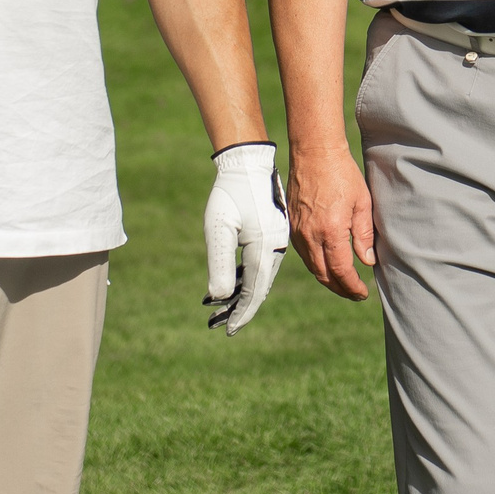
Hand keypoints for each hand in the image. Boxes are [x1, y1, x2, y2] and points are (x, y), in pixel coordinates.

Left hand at [203, 141, 290, 334]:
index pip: (254, 290)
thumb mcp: (219, 228)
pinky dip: (246, 277)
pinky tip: (232, 283)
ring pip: (261, 276)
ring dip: (242, 294)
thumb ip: (221, 262)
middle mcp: (276, 247)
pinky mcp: (272, 234)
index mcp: (265, 247)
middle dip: (240, 308)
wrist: (248, 163)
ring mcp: (276, 240)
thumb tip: (221, 296)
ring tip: (220, 309)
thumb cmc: (230, 193)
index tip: (228, 330)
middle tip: (219, 325)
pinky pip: (261, 263)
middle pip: (259, 287)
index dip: (241, 313)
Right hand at [286, 142, 375, 300]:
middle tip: (355, 293)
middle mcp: (310, 235)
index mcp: (331, 231)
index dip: (352, 286)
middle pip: (324, 275)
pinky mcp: (291, 225)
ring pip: (312, 266)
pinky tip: (328, 264)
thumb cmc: (342, 174)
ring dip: (327, 279)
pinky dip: (316, 264)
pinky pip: (303, 253)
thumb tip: (367, 261)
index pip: (341, 271)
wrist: (314, 153)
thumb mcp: (362, 203)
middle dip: (340, 289)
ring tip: (344, 283)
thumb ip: (364, 235)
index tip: (363, 293)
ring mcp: (297, 231)